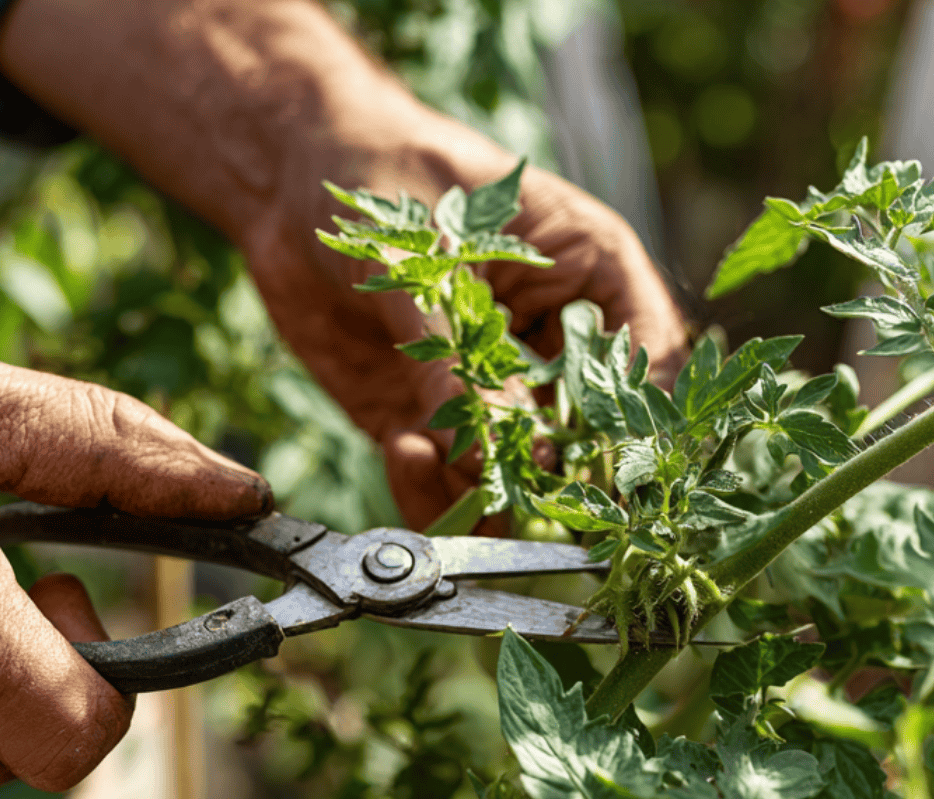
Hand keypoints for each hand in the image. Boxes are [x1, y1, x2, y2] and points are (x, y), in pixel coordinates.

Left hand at [0, 0, 685, 530]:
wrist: (284, 177)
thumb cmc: (380, 170)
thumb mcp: (428, 256)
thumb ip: (460, 354)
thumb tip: (497, 447)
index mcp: (587, 270)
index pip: (649, 352)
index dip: (643, 414)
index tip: (620, 463)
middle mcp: (549, 337)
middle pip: (590, 430)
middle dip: (563, 471)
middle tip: (528, 492)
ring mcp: (490, 381)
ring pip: (520, 469)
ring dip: (490, 488)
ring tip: (439, 460)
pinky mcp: (428, 414)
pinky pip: (449, 476)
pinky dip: (432, 486)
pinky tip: (405, 451)